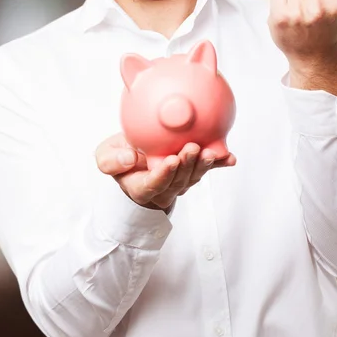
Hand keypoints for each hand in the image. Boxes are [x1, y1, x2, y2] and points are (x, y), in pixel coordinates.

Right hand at [95, 133, 236, 211]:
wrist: (135, 158)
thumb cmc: (121, 156)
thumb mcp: (106, 157)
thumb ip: (112, 161)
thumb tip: (129, 160)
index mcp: (141, 187)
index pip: (153, 184)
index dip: (163, 175)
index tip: (170, 161)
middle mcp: (164, 188)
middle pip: (178, 181)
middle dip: (187, 165)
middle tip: (191, 148)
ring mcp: (180, 182)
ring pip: (194, 176)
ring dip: (204, 165)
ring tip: (211, 151)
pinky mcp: (193, 171)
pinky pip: (207, 169)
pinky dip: (220, 163)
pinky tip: (229, 158)